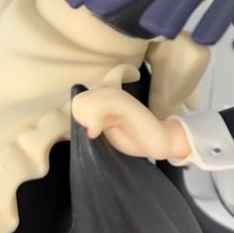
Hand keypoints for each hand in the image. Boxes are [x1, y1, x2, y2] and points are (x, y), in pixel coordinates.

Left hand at [72, 86, 190, 160]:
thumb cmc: (132, 136)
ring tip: (100, 132)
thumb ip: (92, 118)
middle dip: (82, 120)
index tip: (93, 128)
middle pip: (79, 101)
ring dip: (88, 122)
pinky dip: (93, 123)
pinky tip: (98, 133)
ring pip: (86, 104)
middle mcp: (111, 91)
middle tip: (97, 130)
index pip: (78, 99)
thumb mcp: (106, 127)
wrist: (157, 141)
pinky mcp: (125, 104)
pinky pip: (97, 108)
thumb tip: (76, 116)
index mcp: (106, 95)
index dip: (79, 117)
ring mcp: (119, 96)